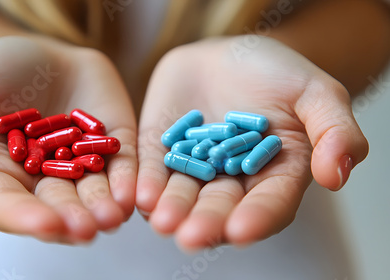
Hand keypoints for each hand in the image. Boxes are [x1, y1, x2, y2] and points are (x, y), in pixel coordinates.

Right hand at [0, 36, 136, 242]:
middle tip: (87, 228)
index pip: (8, 206)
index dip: (26, 218)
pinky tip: (131, 194)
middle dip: (72, 219)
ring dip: (104, 207)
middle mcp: (43, 178)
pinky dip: (127, 181)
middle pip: (57, 206)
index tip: (46, 224)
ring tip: (112, 216)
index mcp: (1, 173)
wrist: (40, 50)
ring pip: (93, 193)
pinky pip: (122, 167)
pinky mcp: (112, 146)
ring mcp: (80, 163)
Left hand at [136, 36, 367, 249]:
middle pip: (220, 206)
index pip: (270, 202)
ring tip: (163, 221)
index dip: (258, 217)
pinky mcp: (162, 150)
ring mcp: (195, 166)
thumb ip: (334, 130)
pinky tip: (140, 195)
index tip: (242, 230)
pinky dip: (148, 182)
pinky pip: (154, 169)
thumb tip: (336, 176)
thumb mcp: (316, 93)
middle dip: (206, 222)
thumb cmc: (277, 73)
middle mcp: (232, 179)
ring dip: (172, 210)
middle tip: (191, 237)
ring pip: (183, 194)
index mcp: (274, 174)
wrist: (230, 52)